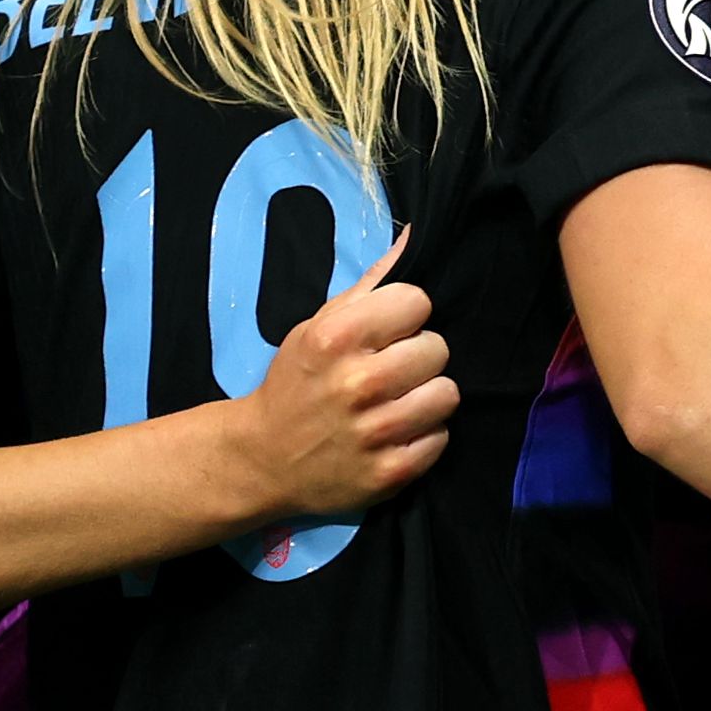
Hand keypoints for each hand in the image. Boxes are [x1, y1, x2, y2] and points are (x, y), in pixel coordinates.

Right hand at [217, 232, 455, 518]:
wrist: (263, 459)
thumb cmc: (295, 384)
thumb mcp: (316, 326)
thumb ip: (370, 285)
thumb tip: (413, 238)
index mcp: (336, 338)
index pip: (418, 302)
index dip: (404, 315)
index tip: (387, 333)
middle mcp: (358, 384)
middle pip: (438, 348)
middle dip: (418, 356)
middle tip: (392, 370)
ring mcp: (376, 432)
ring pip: (447, 394)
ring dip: (426, 397)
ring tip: (398, 402)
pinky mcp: (390, 473)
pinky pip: (441, 438)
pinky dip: (422, 436)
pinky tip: (395, 434)